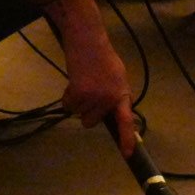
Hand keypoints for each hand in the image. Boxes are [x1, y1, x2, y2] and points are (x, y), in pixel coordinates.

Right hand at [45, 0, 136, 156]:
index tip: (127, 154)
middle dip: (88, 110)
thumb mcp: (117, 76)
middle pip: (92, 121)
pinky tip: (74, 82)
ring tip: (83, 81)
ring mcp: (94, 97)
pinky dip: (67, 97)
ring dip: (78, 101)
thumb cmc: (102, 56)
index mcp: (122, 94)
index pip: (126, 121)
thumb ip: (117, 96)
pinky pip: (68, 106)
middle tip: (90, 89)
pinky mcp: (79, 93)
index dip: (127, 139)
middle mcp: (110, 98)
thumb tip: (116, 114)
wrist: (87, 39)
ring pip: (79, 114)